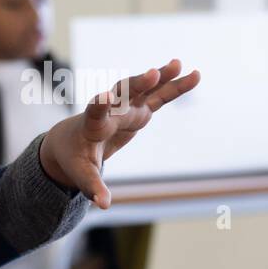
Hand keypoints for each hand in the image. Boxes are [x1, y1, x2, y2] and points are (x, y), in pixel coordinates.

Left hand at [39, 58, 200, 208]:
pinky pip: (160, 96)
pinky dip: (175, 86)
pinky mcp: (140, 109)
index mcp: (92, 125)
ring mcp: (126, 107)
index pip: (95, 112)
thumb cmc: (75, 158)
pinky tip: (194, 75)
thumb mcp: (81, 174)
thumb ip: (93, 187)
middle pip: (123, 93)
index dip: (99, 105)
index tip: (102, 97)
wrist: (72, 139)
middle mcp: (110, 110)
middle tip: (152, 73)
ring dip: (161, 77)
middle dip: (137, 84)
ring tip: (179, 64)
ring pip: (145, 89)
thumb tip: (104, 205)